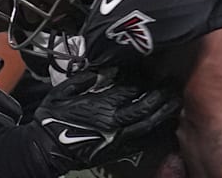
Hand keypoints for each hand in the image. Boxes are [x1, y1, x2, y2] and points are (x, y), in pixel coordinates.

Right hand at [29, 71, 180, 174]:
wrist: (47, 149)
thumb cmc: (52, 121)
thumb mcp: (62, 92)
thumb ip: (82, 79)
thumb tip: (98, 72)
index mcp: (101, 106)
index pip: (129, 90)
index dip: (142, 80)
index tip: (151, 71)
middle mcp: (113, 122)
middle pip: (145, 108)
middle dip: (161, 96)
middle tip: (173, 85)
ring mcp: (118, 138)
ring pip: (147, 125)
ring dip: (162, 113)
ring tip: (174, 103)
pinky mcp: (117, 150)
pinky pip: (141, 140)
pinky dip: (153, 131)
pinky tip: (161, 124)